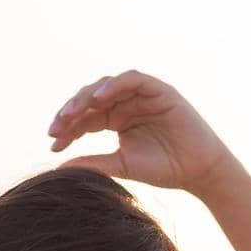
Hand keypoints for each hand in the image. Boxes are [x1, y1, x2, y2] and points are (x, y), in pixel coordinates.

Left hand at [47, 70, 231, 194]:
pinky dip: (116, 85)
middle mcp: (125, 103)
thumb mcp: (122, 165)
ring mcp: (141, 94)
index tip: (53, 144)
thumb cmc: (163, 169)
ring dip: (88, 96)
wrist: (197, 171)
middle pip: (90, 100)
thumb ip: (94, 163)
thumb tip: (60, 168)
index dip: (67, 129)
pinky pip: (132, 79)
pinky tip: (100, 97)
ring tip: (71, 112)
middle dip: (71, 112)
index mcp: (115, 119)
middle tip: (56, 127)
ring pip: (107, 86)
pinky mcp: (158, 89)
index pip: (85, 119)